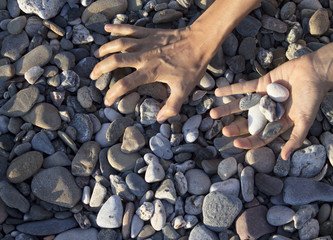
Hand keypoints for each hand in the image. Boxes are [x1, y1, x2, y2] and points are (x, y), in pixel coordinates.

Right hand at [90, 24, 212, 122]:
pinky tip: (107, 28)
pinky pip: (129, 29)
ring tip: (96, 56)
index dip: (112, 94)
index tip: (107, 101)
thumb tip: (160, 119)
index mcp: (150, 71)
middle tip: (92, 76)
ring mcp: (145, 42)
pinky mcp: (149, 33)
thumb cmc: (192, 66)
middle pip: (114, 60)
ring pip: (118, 44)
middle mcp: (143, 56)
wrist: (200, 41)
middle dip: (100, 68)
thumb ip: (172, 106)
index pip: (124, 84)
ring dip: (104, 49)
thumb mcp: (184, 89)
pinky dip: (117, 28)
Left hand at [210, 53, 332, 159]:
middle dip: (236, 127)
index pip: (261, 135)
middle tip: (223, 130)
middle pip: (248, 122)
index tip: (235, 143)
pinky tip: (218, 92)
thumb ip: (296, 138)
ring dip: (227, 109)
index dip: (249, 141)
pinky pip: (243, 87)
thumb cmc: (312, 98)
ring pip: (242, 105)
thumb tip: (286, 158)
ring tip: (212, 114)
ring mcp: (263, 98)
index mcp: (278, 123)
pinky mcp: (261, 84)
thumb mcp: (305, 120)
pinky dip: (231, 89)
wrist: (314, 72)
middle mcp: (268, 112)